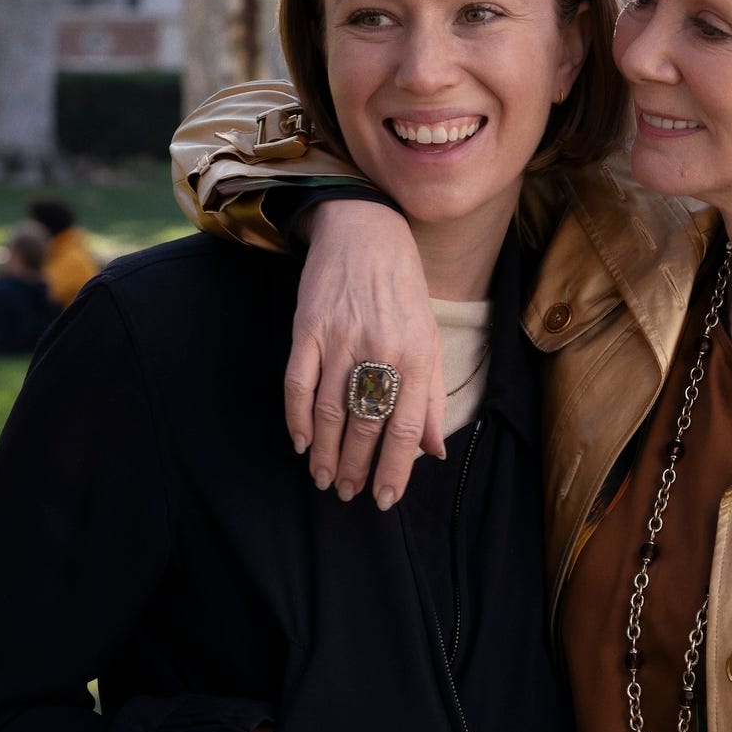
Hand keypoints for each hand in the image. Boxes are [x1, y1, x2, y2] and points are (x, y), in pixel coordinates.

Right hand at [286, 201, 441, 508]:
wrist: (367, 232)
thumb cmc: (403, 292)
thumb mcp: (429, 340)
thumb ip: (431, 397)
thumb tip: (433, 452)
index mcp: (417, 356)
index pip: (405, 428)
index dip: (394, 469)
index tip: (384, 498)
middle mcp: (381, 350)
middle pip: (365, 425)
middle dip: (356, 468)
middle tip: (348, 494)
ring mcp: (342, 339)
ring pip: (331, 411)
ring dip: (326, 452)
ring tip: (325, 480)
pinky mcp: (308, 328)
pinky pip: (299, 383)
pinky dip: (298, 417)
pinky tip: (300, 442)